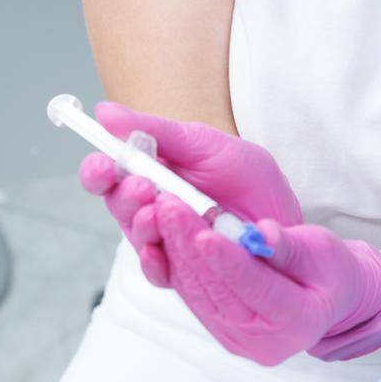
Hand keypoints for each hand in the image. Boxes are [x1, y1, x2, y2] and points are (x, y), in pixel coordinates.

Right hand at [78, 102, 303, 286]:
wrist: (282, 218)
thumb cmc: (245, 178)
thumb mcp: (204, 144)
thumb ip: (157, 131)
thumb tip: (103, 110)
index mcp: (150, 171)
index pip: (108, 171)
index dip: (98, 169)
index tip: (102, 163)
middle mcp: (149, 205)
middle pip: (116, 203)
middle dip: (124, 194)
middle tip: (143, 185)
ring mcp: (163, 238)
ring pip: (135, 235)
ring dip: (141, 223)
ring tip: (159, 210)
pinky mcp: (179, 269)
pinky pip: (156, 271)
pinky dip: (155, 261)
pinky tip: (160, 251)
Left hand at [147, 198, 380, 365]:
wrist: (327, 298)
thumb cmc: (329, 270)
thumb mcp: (321, 250)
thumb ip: (289, 245)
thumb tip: (262, 234)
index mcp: (299, 320)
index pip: (255, 287)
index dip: (228, 259)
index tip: (204, 230)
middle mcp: (265, 341)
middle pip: (219, 290)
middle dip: (191, 245)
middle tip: (171, 205)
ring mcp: (239, 340)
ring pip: (200, 293)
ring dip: (177, 250)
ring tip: (165, 211)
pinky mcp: (221, 332)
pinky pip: (194, 297)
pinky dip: (178, 264)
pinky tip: (167, 233)